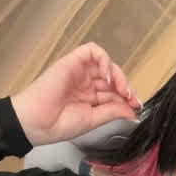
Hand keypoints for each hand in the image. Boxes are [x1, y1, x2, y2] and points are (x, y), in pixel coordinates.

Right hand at [11, 42, 141, 146]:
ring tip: (122, 89)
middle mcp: (86, 84)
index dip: (127, 98)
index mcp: (90, 99)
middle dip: (125, 87)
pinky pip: (92, 51)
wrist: (38, 122)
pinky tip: (107, 76)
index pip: (114, 93)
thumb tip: (133, 112)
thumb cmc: (60, 124)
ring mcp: (80, 72)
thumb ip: (113, 112)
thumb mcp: (93, 120)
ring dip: (118, 74)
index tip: (136, 107)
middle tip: (132, 99)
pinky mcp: (72, 61)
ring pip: (105, 63)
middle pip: (113, 78)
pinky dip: (104, 60)